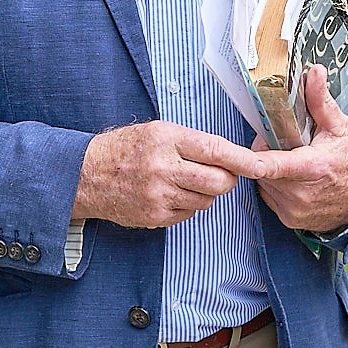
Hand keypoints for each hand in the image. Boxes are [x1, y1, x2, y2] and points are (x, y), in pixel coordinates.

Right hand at [72, 122, 264, 228]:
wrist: (87, 175)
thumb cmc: (125, 149)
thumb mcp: (157, 131)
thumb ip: (191, 143)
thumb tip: (228, 157)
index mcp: (167, 139)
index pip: (216, 150)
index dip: (243, 160)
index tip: (261, 165)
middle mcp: (164, 167)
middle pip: (218, 182)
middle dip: (227, 179)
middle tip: (222, 174)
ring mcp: (159, 195)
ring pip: (206, 200)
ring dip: (204, 193)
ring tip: (183, 180)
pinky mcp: (155, 216)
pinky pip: (188, 214)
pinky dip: (186, 205)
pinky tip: (169, 193)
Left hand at [251, 66, 347, 233]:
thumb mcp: (341, 127)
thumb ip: (321, 101)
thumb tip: (314, 73)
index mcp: (312, 168)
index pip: (272, 165)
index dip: (252, 156)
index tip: (235, 152)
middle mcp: (301, 194)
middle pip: (263, 167)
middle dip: (268, 151)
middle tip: (287, 142)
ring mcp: (295, 210)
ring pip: (264, 182)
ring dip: (271, 169)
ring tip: (294, 159)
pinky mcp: (291, 220)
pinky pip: (270, 197)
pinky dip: (276, 186)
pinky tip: (294, 178)